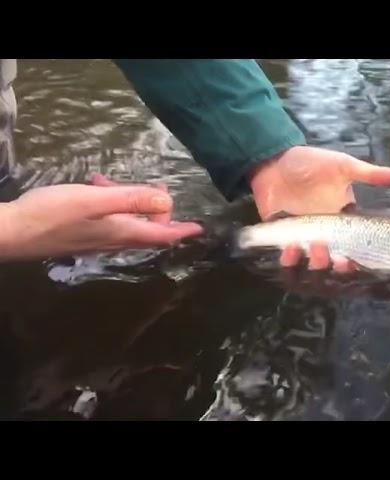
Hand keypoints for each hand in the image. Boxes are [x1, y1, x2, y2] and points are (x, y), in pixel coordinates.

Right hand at [0, 174, 202, 261]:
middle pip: (147, 229)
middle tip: (155, 188)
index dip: (181, 231)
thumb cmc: (53, 214)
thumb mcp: (95, 201)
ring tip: (110, 181)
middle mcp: (114, 240)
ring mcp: (96, 239)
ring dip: (129, 202)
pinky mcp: (81, 233)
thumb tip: (167, 201)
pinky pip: (108, 218)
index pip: (161, 235)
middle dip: (157, 210)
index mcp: (122, 232)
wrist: (12, 232)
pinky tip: (93, 185)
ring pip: (126, 221)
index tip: (199, 228)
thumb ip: (131, 199)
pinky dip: (109, 201)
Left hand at [248, 146, 389, 271]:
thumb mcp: (342, 165)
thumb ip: (371, 174)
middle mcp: (325, 232)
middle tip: (334, 256)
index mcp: (342, 219)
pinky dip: (289, 259)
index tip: (353, 259)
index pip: (354, 246)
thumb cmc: (310, 162)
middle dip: (335, 265)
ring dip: (315, 262)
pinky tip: (290, 250)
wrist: (274, 160)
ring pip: (312, 263)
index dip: (355, 258)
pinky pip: (287, 258)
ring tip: (313, 248)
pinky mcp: (282, 238)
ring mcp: (304, 237)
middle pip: (334, 260)